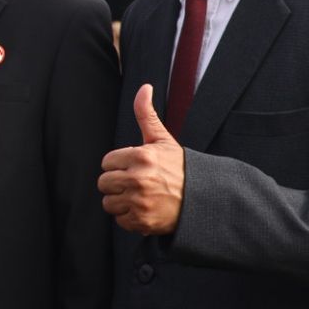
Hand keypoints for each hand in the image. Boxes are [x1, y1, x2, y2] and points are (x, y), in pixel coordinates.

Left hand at [98, 84, 184, 234]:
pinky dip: (129, 217)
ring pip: (108, 203)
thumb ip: (146, 114)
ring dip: (121, 201)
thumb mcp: (162, 139)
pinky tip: (145, 209)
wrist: (204, 198)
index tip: (134, 168)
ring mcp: (140, 202)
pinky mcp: (142, 221)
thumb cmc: (179, 167)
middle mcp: (138, 179)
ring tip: (140, 196)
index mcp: (141, 157)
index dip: (118, 165)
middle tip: (136, 183)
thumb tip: (144, 87)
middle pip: (104, 183)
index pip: (106, 162)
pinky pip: (119, 220)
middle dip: (117, 183)